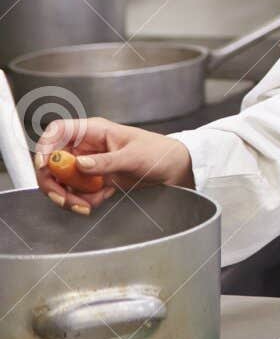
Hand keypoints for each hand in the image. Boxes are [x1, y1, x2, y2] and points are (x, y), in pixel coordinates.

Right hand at [33, 116, 193, 213]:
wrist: (175, 169)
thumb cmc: (159, 153)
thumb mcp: (134, 156)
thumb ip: (106, 162)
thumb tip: (80, 164)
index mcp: (93, 131)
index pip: (57, 132)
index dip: (45, 147)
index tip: (45, 166)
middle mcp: (86, 147)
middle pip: (52, 162)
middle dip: (53, 183)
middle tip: (64, 199)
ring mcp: (89, 165)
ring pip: (62, 181)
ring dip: (68, 197)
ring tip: (85, 206)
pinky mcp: (94, 181)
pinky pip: (77, 192)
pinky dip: (83, 201)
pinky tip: (98, 202)